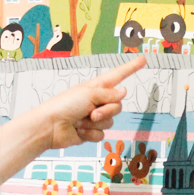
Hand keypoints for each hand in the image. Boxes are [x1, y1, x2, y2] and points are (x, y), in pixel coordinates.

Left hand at [0, 57, 146, 179]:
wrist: (51, 126)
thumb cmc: (64, 105)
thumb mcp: (89, 94)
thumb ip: (109, 94)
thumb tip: (123, 92)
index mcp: (96, 87)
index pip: (118, 76)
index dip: (131, 68)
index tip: (142, 60)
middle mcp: (97, 101)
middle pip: (117, 105)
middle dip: (107, 110)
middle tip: (92, 112)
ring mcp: (94, 117)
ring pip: (110, 121)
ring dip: (96, 123)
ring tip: (81, 121)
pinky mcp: (90, 132)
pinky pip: (102, 134)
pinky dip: (91, 134)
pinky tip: (79, 131)